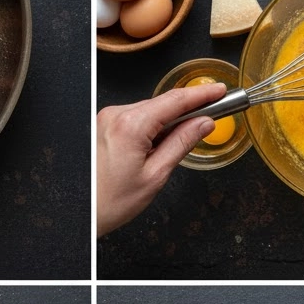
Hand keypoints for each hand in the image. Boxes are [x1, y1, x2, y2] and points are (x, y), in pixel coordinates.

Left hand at [96, 83, 223, 236]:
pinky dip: (152, 126)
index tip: (219, 91)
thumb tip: (203, 124)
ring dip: (168, 120)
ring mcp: (107, 119)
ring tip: (178, 143)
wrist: (83, 213)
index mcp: (130, 126)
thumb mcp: (156, 175)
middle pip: (162, 103)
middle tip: (211, 117)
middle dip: (187, 109)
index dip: (201, 94)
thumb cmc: (110, 201)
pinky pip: (136, 118)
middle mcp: (115, 116)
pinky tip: (158, 144)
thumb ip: (181, 143)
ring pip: (150, 110)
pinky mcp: (104, 125)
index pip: (174, 100)